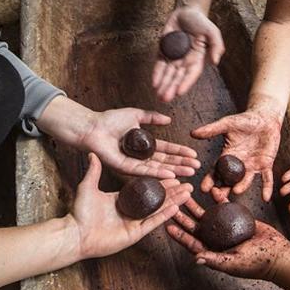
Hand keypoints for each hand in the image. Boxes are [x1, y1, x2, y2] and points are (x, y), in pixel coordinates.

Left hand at [68, 154, 192, 258]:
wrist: (76, 233)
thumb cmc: (80, 212)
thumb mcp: (88, 187)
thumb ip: (93, 171)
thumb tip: (92, 153)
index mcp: (122, 199)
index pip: (145, 188)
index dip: (159, 181)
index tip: (173, 173)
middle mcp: (131, 210)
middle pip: (156, 199)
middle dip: (172, 191)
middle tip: (186, 182)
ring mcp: (134, 222)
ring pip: (158, 210)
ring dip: (173, 201)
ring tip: (187, 192)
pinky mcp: (135, 233)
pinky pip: (152, 222)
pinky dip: (164, 215)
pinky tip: (176, 207)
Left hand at [81, 108, 199, 177]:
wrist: (93, 126)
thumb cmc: (109, 120)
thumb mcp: (136, 115)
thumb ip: (152, 117)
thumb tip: (168, 119)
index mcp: (144, 145)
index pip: (166, 150)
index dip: (180, 152)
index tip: (193, 154)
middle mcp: (140, 157)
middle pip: (165, 161)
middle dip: (182, 164)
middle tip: (197, 167)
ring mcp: (133, 164)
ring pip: (158, 168)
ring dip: (175, 170)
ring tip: (190, 172)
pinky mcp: (125, 168)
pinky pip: (144, 171)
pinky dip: (158, 173)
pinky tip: (171, 174)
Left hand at [150, 6, 224, 102]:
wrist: (187, 11)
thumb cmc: (201, 22)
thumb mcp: (212, 32)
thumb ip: (216, 45)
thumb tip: (215, 61)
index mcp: (197, 59)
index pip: (191, 74)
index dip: (185, 83)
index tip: (179, 92)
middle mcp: (185, 61)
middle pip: (177, 77)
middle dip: (171, 88)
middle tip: (165, 99)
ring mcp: (174, 57)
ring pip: (167, 74)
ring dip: (163, 85)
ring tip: (158, 95)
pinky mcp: (164, 51)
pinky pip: (159, 64)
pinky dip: (157, 73)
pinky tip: (154, 83)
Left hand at [165, 199, 289, 279]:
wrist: (277, 254)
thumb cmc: (256, 263)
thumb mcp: (234, 263)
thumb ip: (215, 260)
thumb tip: (196, 258)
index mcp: (213, 252)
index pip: (192, 243)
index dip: (179, 235)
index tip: (168, 225)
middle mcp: (216, 240)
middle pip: (196, 227)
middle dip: (183, 217)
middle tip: (171, 205)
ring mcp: (226, 228)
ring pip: (207, 215)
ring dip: (196, 206)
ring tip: (186, 195)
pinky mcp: (237, 218)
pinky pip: (225, 206)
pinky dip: (219, 198)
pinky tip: (212, 190)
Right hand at [190, 107, 282, 201]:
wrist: (265, 118)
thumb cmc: (245, 120)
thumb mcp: (227, 124)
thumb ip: (211, 130)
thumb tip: (192, 133)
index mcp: (227, 156)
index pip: (216, 170)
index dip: (210, 180)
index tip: (204, 189)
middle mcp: (238, 164)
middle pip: (228, 181)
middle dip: (222, 189)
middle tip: (217, 196)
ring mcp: (251, 166)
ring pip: (245, 180)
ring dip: (241, 186)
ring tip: (236, 191)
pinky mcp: (265, 165)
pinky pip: (266, 178)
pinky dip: (267, 188)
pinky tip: (266, 197)